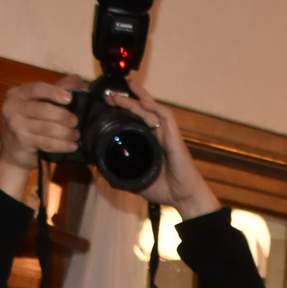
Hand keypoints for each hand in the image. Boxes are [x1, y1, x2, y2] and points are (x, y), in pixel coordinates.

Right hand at [0, 77, 84, 190]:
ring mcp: (15, 126)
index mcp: (16, 94)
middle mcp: (12, 107)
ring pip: (47, 128)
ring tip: (76, 135)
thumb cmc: (29, 124)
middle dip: (64, 116)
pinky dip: (63, 145)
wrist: (13, 153)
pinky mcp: (22, 142)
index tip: (70, 98)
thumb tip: (77, 79)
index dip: (54, 92)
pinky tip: (72, 146)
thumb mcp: (38, 103)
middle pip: (44, 109)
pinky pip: (47, 143)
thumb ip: (56, 90)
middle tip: (75, 122)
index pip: (37, 88)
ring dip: (66, 132)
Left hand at [105, 81, 218, 218]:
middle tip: (111, 95)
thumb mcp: (136, 183)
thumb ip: (120, 177)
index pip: (137, 120)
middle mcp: (159, 135)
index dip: (124, 110)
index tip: (108, 104)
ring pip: (153, 109)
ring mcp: (167, 135)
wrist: (184, 198)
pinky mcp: (175, 138)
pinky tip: (144, 101)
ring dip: (140, 98)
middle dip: (128, 100)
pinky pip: (166, 117)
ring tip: (127, 89)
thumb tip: (102, 174)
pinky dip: (155, 107)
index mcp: (150, 143)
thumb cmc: (166, 190)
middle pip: (144, 110)